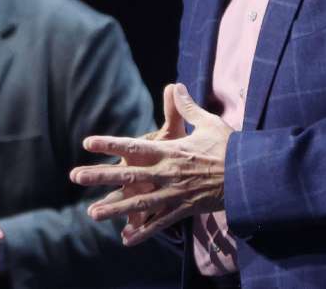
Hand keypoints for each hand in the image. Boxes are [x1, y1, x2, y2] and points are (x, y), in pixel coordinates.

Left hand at [69, 83, 232, 245]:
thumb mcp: (208, 123)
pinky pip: (161, 223)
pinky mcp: (185, 210)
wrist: (251, 175)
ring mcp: (175, 194)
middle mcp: (167, 173)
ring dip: (115, 208)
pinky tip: (126, 240)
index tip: (87, 142)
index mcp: (171, 151)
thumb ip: (186, 108)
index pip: (134, 146)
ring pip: (139, 204)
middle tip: (75, 176)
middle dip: (100, 176)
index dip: (110, 143)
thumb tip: (174, 86)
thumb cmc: (230, 147)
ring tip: (92, 213)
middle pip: (128, 175)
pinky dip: (144, 232)